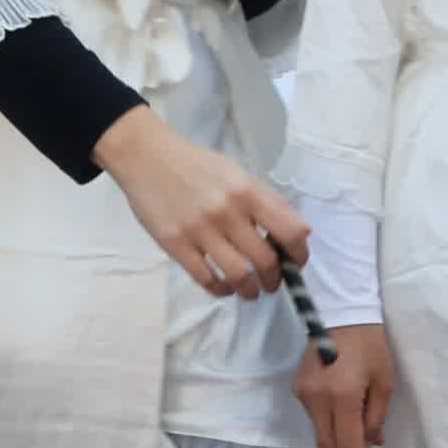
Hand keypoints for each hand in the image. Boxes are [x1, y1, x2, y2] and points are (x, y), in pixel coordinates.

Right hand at [93, 106, 309, 298]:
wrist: (147, 157)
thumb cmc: (197, 165)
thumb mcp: (238, 173)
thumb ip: (268, 201)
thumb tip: (301, 232)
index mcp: (247, 190)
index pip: (288, 231)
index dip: (298, 255)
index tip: (295, 264)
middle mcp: (227, 211)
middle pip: (265, 260)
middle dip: (274, 279)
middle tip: (272, 283)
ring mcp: (199, 230)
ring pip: (238, 276)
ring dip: (250, 291)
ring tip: (251, 291)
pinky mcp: (175, 244)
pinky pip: (205, 279)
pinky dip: (221, 290)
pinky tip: (224, 287)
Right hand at [294, 323, 392, 447]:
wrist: (341, 313)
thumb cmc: (369, 345)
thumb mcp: (384, 381)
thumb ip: (376, 417)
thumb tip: (372, 445)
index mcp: (343, 396)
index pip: (349, 447)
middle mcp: (318, 399)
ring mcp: (303, 394)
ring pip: (319, 436)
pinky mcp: (297, 388)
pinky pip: (314, 420)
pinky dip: (329, 432)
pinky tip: (342, 433)